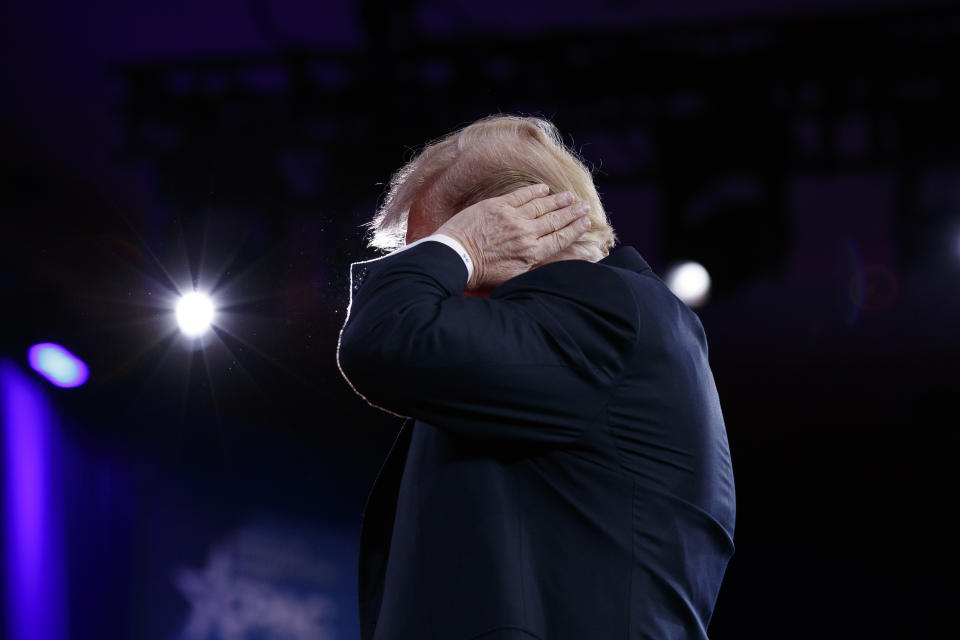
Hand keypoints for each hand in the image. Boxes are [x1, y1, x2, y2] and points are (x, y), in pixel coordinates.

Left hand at [435, 184, 591, 290]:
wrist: (455, 257)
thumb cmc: (482, 273)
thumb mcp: (514, 278)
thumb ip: (535, 266)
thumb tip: (555, 261)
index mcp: (532, 252)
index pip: (560, 238)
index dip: (575, 229)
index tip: (585, 222)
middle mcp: (526, 233)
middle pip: (555, 220)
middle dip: (572, 213)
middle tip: (584, 206)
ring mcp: (512, 217)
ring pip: (541, 206)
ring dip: (558, 200)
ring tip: (569, 196)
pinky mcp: (497, 206)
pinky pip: (521, 195)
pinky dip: (534, 191)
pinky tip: (544, 189)